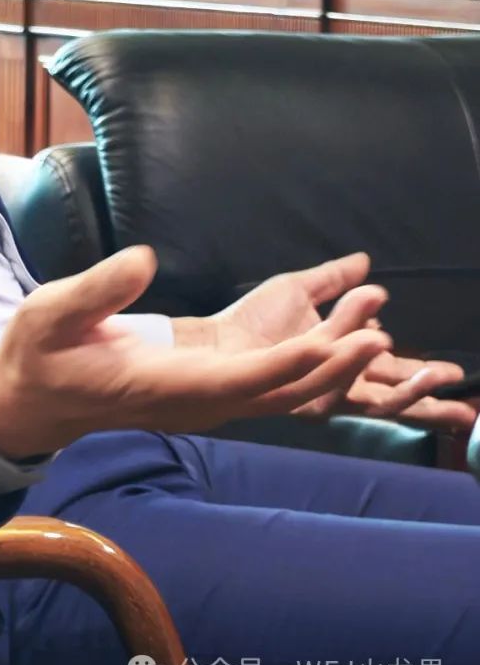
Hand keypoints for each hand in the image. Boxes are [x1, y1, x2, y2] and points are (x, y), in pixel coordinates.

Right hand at [0, 246, 389, 460]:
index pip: (231, 382)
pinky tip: (334, 341)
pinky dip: (305, 365)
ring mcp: (200, 401)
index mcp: (156, 386)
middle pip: (270, 394)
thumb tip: (144, 259)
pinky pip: (266, 384)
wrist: (31, 399)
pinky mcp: (205, 390)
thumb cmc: (38, 353)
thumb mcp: (50, 313)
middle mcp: (189, 402)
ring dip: (325, 368)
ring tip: (371, 331)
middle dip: (324, 369)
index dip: (280, 365)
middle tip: (375, 335)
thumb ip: (95, 289)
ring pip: (276, 393)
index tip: (323, 345)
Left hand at [198, 253, 477, 431]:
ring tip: (415, 357)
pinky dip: (353, 357)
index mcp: (340, 364)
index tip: (456, 375)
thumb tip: (365, 263)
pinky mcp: (293, 390)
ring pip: (367, 397)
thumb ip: (333, 280)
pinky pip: (330, 378)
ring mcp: (314, 391)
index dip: (424, 379)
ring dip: (398, 378)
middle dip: (425, 400)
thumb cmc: (250, 320)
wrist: (209, 338)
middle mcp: (333, 385)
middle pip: (390, 401)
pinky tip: (376, 339)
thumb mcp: (298, 290)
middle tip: (462, 400)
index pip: (391, 378)